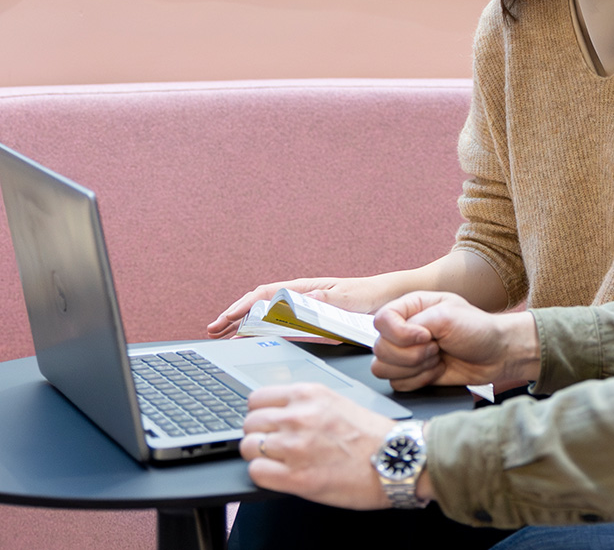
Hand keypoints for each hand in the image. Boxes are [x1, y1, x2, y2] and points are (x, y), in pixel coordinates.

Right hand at [208, 277, 386, 338]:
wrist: (387, 299)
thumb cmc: (369, 296)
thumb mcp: (350, 298)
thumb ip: (328, 299)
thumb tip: (306, 299)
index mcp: (306, 289)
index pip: (266, 295)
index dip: (243, 306)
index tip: (226, 318)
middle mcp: (300, 297)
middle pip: (259, 305)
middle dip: (234, 317)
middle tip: (212, 331)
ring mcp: (303, 309)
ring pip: (265, 316)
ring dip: (242, 325)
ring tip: (220, 335)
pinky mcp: (310, 321)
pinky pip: (280, 326)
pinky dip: (260, 331)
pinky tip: (249, 338)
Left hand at [240, 383, 396, 508]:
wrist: (395, 459)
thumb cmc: (371, 434)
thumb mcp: (336, 402)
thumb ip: (305, 404)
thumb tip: (278, 412)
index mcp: (309, 394)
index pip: (257, 398)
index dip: (259, 412)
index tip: (265, 421)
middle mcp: (299, 417)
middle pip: (249, 423)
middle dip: (257, 434)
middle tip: (271, 443)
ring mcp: (296, 447)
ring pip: (248, 447)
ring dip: (259, 455)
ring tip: (277, 460)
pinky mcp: (296, 478)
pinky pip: (257, 472)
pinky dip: (263, 474)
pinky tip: (279, 474)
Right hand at [371, 291, 539, 391]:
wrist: (495, 355)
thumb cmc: (477, 329)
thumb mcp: (449, 315)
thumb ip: (418, 322)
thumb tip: (399, 337)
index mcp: (410, 307)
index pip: (381, 320)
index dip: (400, 333)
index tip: (426, 336)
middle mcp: (404, 329)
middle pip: (380, 348)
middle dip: (412, 354)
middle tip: (436, 347)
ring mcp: (406, 353)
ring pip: (383, 368)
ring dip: (414, 368)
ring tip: (436, 358)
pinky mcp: (411, 374)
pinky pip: (396, 385)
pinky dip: (419, 381)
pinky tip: (437, 370)